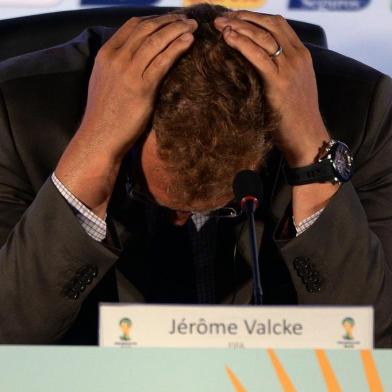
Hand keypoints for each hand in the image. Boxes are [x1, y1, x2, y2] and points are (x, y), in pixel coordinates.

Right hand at [55, 15, 196, 216]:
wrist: (99, 137)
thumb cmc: (104, 114)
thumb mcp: (105, 81)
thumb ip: (119, 64)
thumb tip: (137, 56)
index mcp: (105, 54)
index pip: (133, 25)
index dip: (155, 19)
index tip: (170, 19)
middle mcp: (116, 58)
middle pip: (147, 29)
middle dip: (169, 20)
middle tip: (187, 19)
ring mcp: (128, 72)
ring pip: (156, 41)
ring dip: (177, 29)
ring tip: (192, 26)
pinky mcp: (142, 87)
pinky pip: (163, 60)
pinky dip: (177, 47)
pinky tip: (189, 41)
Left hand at [214, 12, 328, 166]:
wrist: (307, 137)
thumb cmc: (295, 117)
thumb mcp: (293, 86)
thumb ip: (280, 70)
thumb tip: (256, 63)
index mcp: (302, 55)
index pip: (278, 24)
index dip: (254, 17)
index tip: (235, 17)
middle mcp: (297, 56)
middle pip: (269, 24)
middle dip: (243, 17)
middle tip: (222, 18)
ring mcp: (290, 68)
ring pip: (262, 36)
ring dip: (238, 27)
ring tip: (219, 25)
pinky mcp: (279, 82)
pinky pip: (257, 56)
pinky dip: (241, 43)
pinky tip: (228, 38)